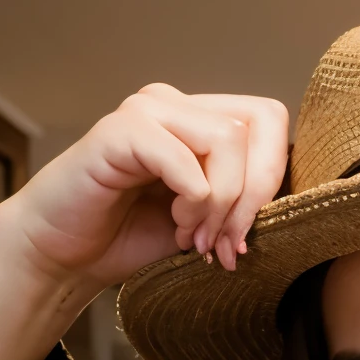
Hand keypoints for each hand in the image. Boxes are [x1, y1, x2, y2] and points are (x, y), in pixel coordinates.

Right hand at [0, 87, 288, 359]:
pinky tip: (176, 228)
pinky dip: (193, 203)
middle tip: (227, 245)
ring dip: (222, 204)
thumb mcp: (206, 223)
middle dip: (254, 198)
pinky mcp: (120, 132)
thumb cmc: (132, 238)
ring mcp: (148, 112)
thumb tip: (293, 209)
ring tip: (196, 238)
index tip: (246, 237)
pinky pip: (185, 160)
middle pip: (258, 128)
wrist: (66, 254)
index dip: (273, 181)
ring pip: (227, 140)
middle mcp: (176, 105)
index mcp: (201, 120)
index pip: (270, 123)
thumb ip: (244, 204)